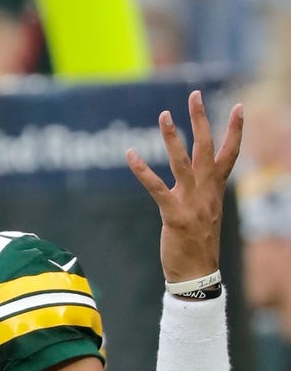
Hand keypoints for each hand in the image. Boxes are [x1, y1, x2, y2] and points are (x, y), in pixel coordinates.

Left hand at [126, 90, 242, 283]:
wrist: (197, 276)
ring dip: (173, 136)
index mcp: (215, 192)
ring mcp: (191, 203)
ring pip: (183, 162)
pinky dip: (143, 170)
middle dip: (201, 120)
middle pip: (207, 149)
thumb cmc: (198, 248)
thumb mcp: (206, 217)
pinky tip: (131, 154)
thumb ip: (202, 197)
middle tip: (194, 94)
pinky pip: (156, 188)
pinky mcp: (173, 215)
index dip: (235, 130)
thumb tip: (200, 184)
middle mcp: (206, 193)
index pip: (229, 155)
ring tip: (164, 114)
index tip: (239, 106)